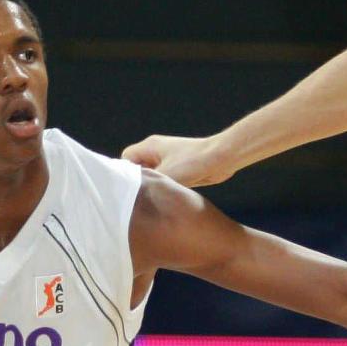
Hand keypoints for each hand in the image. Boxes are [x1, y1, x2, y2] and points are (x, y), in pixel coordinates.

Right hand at [120, 134, 234, 187]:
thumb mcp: (167, 175)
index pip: (126, 158)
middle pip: (137, 167)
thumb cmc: (194, 162)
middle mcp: (157, 151)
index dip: (124, 173)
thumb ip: (148, 183)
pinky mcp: (179, 168)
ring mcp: (168, 159)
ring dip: (153, 186)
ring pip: (152, 175)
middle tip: (139, 197)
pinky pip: (164, 179)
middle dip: (138, 182)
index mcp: (150, 146)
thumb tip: (135, 195)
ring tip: (154, 198)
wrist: (222, 158)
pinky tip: (165, 198)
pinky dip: (163, 188)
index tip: (128, 188)